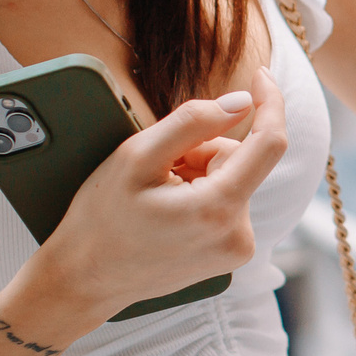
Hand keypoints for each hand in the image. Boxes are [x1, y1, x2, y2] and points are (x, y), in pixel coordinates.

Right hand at [35, 68, 289, 322]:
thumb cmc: (101, 219)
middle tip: (159, 166)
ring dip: (199, 173)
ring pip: (232, 179)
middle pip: (240, 158)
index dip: (269, 102)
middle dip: (203, 149)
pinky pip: (227, 202)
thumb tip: (242, 102)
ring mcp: (236, 250)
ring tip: (157, 192)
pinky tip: (168, 207)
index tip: (261, 75)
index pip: (270, 143)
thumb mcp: (136, 156)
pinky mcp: (230, 255)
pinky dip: (202, 193)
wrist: (85, 280)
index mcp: (219, 209)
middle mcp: (238, 235)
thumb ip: (193, 121)